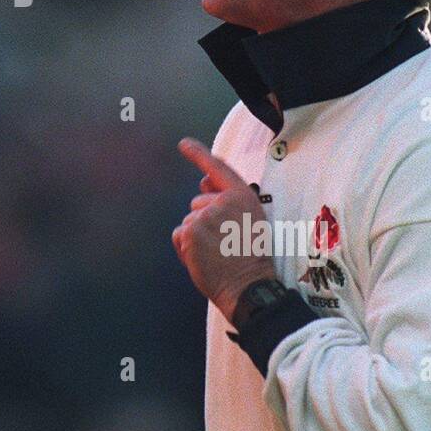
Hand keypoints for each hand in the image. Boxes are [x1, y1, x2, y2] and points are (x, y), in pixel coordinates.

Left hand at [172, 137, 276, 323]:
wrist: (249, 286)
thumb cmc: (251, 258)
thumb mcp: (249, 221)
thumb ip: (226, 198)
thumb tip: (203, 182)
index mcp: (242, 196)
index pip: (217, 168)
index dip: (198, 154)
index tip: (183, 144)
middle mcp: (222, 201)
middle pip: (198, 202)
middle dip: (204, 220)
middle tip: (225, 243)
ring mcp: (204, 216)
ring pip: (188, 221)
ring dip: (196, 237)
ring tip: (217, 253)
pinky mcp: (189, 232)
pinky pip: (179, 235)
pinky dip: (185, 249)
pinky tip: (203, 259)